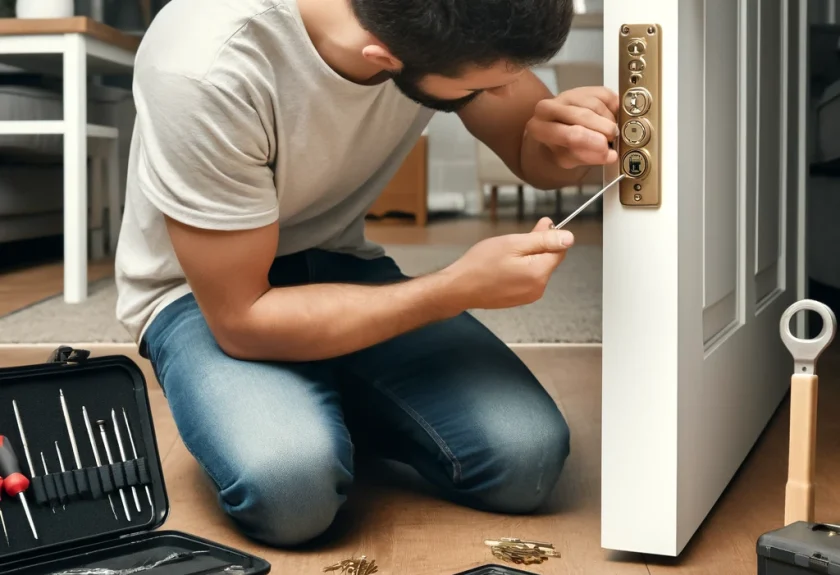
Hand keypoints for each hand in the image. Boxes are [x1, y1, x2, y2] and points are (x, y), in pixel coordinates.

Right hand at [443, 218, 573, 309]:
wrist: (459, 287)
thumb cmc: (481, 264)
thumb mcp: (513, 243)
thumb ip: (543, 240)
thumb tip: (569, 237)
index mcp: (539, 273)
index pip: (560, 250)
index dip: (550, 236)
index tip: (534, 230)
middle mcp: (538, 288)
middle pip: (549, 260)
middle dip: (536, 248)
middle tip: (514, 242)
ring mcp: (529, 296)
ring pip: (538, 269)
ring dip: (527, 259)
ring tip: (505, 256)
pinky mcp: (519, 299)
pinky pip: (528, 279)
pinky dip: (520, 270)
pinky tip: (503, 268)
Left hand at [525, 86, 619, 169]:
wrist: (557, 132)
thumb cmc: (561, 148)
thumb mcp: (568, 160)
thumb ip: (587, 157)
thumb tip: (610, 154)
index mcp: (538, 128)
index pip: (569, 135)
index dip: (591, 142)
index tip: (605, 148)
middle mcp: (548, 107)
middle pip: (584, 116)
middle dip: (603, 129)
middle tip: (612, 140)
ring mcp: (567, 94)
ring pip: (596, 106)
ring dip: (609, 122)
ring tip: (609, 134)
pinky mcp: (585, 88)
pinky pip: (607, 98)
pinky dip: (614, 111)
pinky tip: (609, 121)